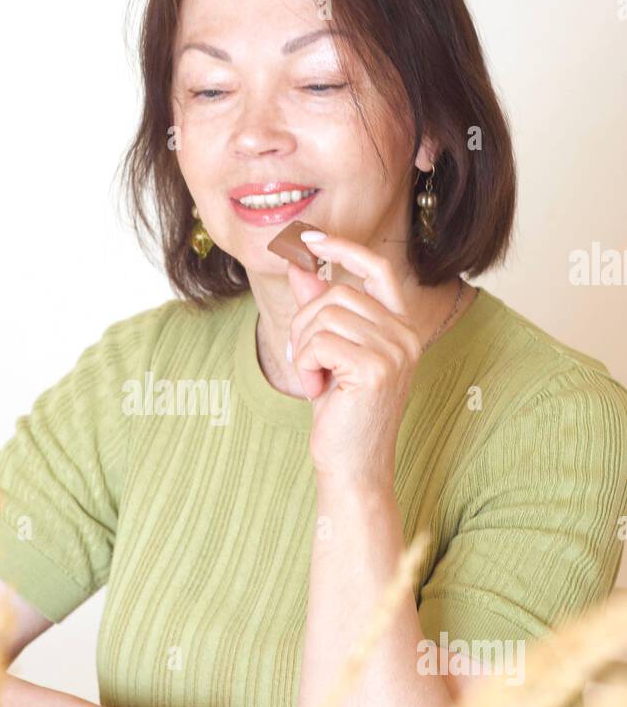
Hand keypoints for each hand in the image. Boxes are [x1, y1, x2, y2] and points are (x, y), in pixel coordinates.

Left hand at [283, 233, 421, 484]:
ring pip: (325, 315)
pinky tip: (317, 389)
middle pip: (337, 294)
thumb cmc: (342, 415)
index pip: (376, 269)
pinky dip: (305, 363)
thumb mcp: (328, 356)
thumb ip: (320, 311)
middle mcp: (405, 335)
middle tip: (304, 360)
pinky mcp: (376, 368)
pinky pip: (320, 341)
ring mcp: (395, 350)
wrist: (352, 467)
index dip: (343, 248)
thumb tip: (302, 268)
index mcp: (400, 328)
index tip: (309, 240)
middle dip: (305, 323)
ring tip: (314, 378)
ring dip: (303, 346)